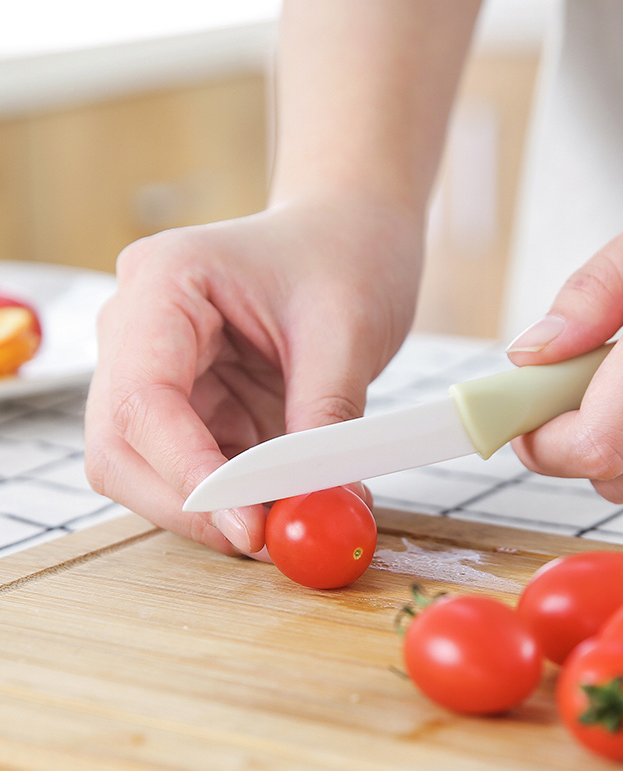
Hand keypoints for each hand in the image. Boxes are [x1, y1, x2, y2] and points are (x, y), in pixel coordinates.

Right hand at [84, 193, 421, 554]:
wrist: (351, 232)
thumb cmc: (347, 253)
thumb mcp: (346, 331)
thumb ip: (322, 421)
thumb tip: (314, 509)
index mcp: (163, 282)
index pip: (141, 398)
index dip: (186, 473)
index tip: (249, 524)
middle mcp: (141, 328)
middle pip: (121, 445)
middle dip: (189, 504)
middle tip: (266, 537)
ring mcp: (162, 368)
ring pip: (148, 468)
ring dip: (212, 507)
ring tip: (289, 517)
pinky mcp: (193, 400)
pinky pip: (193, 465)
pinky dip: (234, 496)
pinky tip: (284, 498)